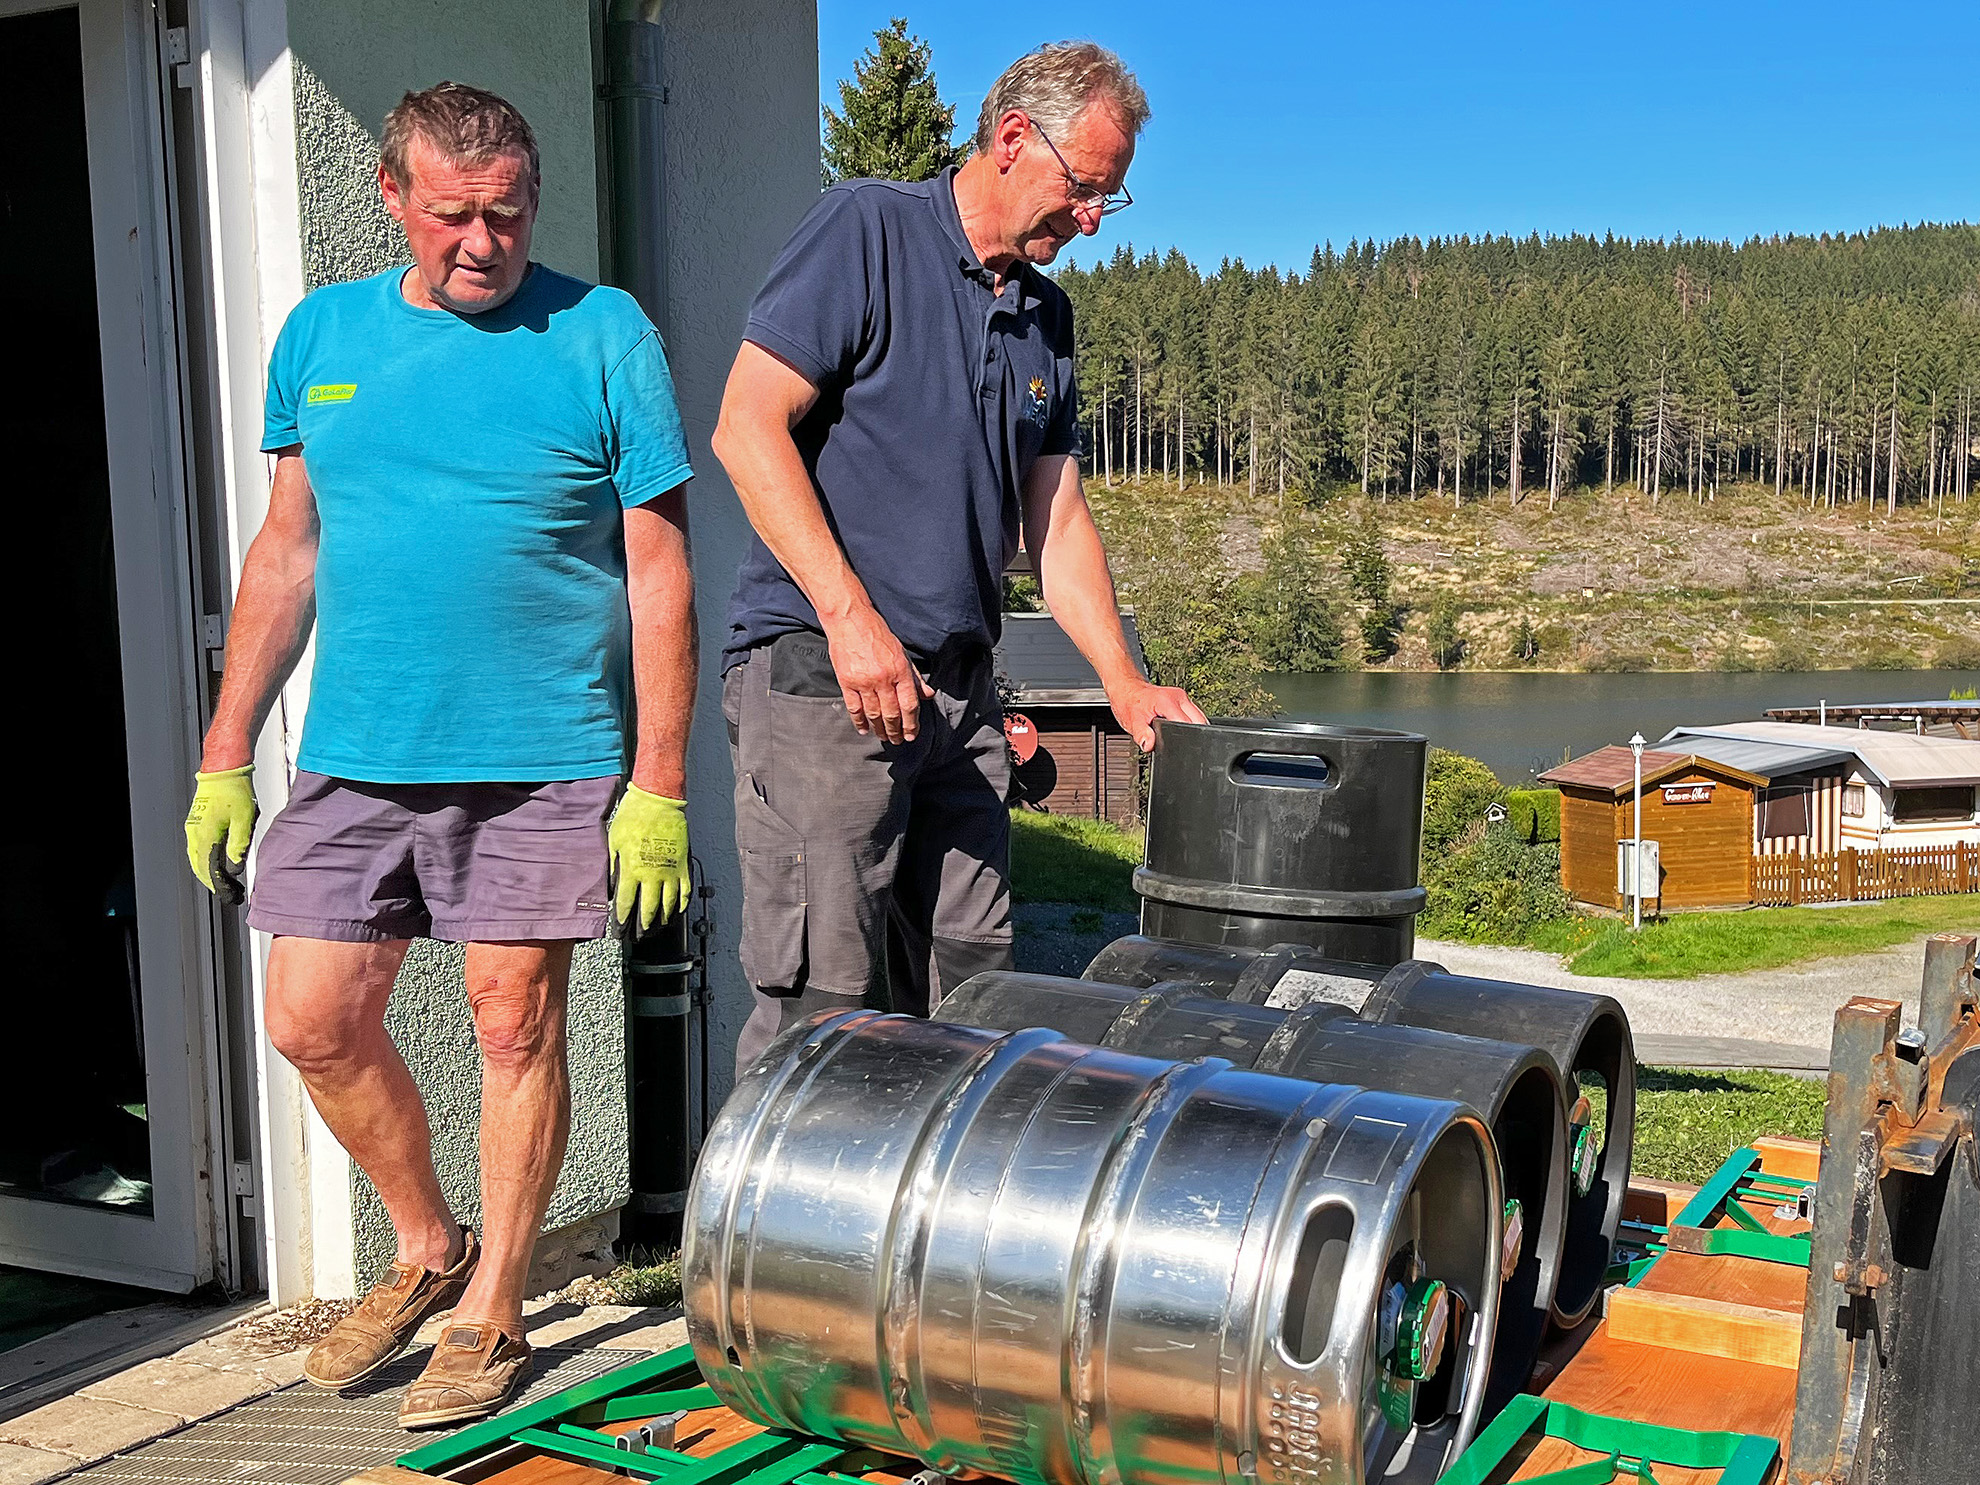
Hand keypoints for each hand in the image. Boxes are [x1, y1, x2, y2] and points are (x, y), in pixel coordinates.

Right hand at [185, 765, 257, 903]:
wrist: (223, 771)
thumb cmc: (235, 790)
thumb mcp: (244, 818)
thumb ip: (239, 843)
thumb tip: (235, 867)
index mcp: (205, 834)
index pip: (208, 868)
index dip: (219, 884)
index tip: (229, 895)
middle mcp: (195, 833)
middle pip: (199, 867)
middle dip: (213, 883)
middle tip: (228, 894)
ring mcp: (193, 829)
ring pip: (196, 859)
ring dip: (207, 874)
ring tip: (223, 885)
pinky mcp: (195, 824)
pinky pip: (197, 850)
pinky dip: (204, 862)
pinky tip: (215, 867)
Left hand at [609, 785, 690, 934]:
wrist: (658, 802)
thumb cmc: (633, 817)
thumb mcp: (613, 841)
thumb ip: (614, 865)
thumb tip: (614, 884)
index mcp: (632, 869)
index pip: (626, 903)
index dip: (623, 918)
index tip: (620, 928)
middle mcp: (652, 875)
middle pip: (649, 909)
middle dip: (642, 925)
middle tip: (639, 935)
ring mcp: (670, 871)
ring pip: (668, 904)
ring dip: (662, 918)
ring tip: (658, 927)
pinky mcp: (682, 864)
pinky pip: (685, 890)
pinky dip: (681, 904)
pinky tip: (677, 910)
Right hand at [823, 605, 933, 743]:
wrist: (850, 620)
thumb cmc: (877, 634)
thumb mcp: (902, 653)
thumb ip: (914, 676)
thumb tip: (928, 695)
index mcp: (900, 670)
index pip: (910, 704)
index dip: (912, 724)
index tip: (911, 735)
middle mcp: (883, 679)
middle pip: (892, 713)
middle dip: (896, 731)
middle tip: (897, 741)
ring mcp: (864, 681)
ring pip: (874, 714)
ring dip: (879, 729)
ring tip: (883, 737)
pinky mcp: (846, 682)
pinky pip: (854, 708)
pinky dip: (859, 721)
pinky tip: (864, 729)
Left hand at [1110, 680, 1207, 751]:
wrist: (1128, 691)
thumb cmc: (1129, 703)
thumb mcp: (1132, 722)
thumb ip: (1142, 734)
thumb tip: (1149, 744)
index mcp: (1168, 701)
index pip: (1187, 724)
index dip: (1183, 737)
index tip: (1178, 744)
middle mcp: (1179, 697)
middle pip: (1199, 721)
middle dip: (1191, 734)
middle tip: (1175, 739)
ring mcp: (1183, 698)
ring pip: (1199, 718)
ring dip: (1192, 728)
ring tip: (1175, 732)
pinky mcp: (1184, 701)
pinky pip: (1194, 715)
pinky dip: (1190, 723)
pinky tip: (1179, 728)